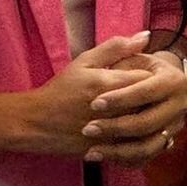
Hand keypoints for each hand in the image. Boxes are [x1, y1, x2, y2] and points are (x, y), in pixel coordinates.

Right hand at [17, 33, 152, 157]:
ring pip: (146, 125)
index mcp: (108, 84)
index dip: (151, 76)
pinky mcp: (106, 150)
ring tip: (139, 110)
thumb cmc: (61, 89)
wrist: (35, 122)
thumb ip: (116, 47)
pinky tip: (133, 128)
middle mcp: (112, 109)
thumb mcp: (85, 62)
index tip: (144, 76)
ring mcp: (110, 132)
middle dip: (152, 97)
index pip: (149, 78)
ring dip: (147, 117)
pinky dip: (138, 136)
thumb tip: (146, 35)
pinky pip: (134, 145)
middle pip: (151, 102)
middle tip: (146, 94)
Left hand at [82, 49, 186, 166]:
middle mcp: (179, 104)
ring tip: (91, 148)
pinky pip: (144, 158)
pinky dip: (120, 159)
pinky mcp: (161, 144)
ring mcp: (172, 127)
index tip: (94, 103)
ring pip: (147, 145)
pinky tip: (98, 154)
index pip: (149, 90)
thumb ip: (120, 47)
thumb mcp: (110, 59)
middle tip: (88, 127)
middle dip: (116, 126)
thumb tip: (144, 36)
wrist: (121, 98)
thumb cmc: (116, 74)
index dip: (122, 98)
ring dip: (117, 149)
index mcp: (172, 79)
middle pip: (148, 122)